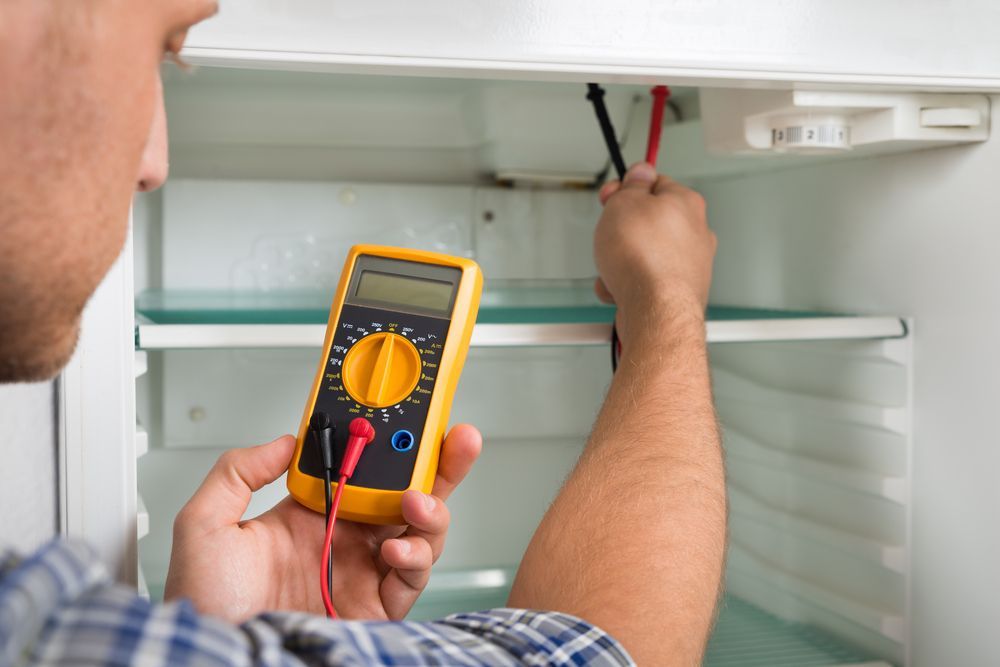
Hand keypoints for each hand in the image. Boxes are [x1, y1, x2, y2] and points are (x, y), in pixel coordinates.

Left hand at [164, 425, 482, 622]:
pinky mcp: (376, 607)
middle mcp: (344, 540)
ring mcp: (362, 572)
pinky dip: (414, 557)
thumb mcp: (205, 525)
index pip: (362, 470)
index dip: (388, 445)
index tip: (403, 420)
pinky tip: (395, 547)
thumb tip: (285, 441)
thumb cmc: (204, 604)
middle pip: (405, 493)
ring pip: (420, 531)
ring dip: (430, 509)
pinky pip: (411, 577)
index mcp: (310, 515)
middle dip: (437, 465)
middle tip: (456, 440)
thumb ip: (238, 472)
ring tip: (417, 500)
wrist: (220, 660)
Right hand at [593, 162, 715, 341]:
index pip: (655, 183)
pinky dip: (629, 284)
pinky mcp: (679, 291)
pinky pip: (645, 280)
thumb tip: (639, 173)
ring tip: (614, 268)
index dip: (627, 188)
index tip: (611, 195)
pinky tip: (620, 289)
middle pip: (648, 221)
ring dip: (622, 260)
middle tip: (610, 234)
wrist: (655, 309)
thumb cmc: (644, 258)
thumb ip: (630, 186)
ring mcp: (690, 264)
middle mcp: (695, 232)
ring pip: (644, 254)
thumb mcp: (624, 203)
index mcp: (686, 203)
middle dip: (622, 230)